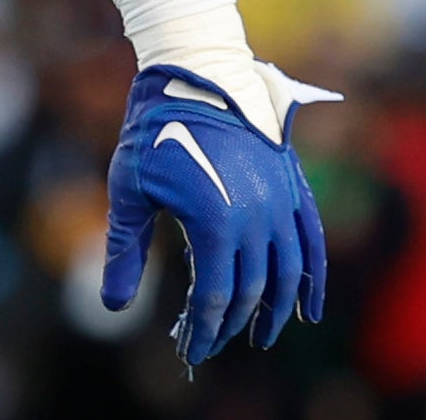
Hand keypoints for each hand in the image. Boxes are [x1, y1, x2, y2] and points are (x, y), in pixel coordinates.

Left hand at [103, 61, 333, 363]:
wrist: (196, 75)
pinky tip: (308, 309)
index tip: (191, 350)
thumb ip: (124, 249)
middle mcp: (257, 219)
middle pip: (251, 291)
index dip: (204, 328)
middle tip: (211, 344)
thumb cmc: (153, 130)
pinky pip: (311, 244)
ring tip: (260, 336)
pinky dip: (312, 280)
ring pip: (287, 275)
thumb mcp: (128, 189)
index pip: (215, 296)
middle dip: (230, 324)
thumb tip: (112, 304)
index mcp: (215, 223)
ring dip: (275, 311)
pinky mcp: (293, 188)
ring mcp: (281, 204)